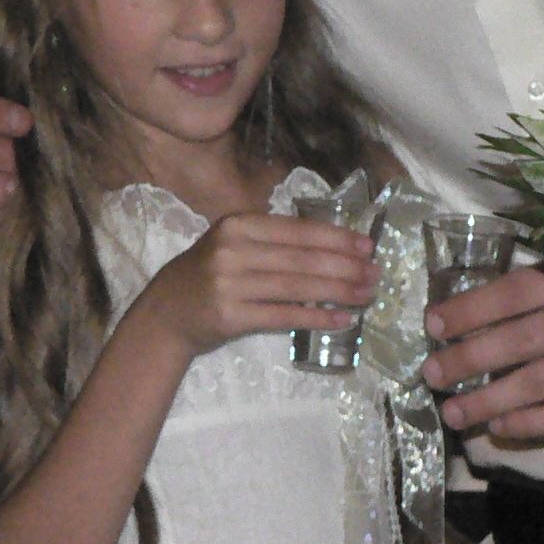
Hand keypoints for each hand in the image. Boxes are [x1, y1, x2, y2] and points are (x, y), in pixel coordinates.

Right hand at [139, 210, 379, 357]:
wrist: (166, 313)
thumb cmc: (209, 274)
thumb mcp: (234, 244)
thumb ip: (274, 240)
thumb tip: (335, 246)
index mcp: (239, 224)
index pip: (298, 231)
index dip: (337, 238)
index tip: (367, 245)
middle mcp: (233, 249)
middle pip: (302, 259)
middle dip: (346, 266)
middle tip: (376, 273)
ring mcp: (230, 283)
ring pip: (298, 287)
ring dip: (339, 291)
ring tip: (367, 296)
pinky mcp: (231, 315)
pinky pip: (284, 316)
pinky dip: (317, 318)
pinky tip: (342, 319)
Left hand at [422, 268, 543, 440]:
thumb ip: (543, 279)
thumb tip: (478, 301)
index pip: (513, 293)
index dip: (469, 309)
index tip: (432, 323)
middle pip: (517, 341)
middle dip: (467, 360)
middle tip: (430, 374)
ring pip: (539, 383)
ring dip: (490, 400)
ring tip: (454, 412)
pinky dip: (532, 424)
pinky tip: (500, 428)